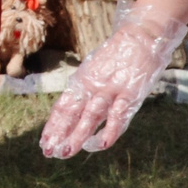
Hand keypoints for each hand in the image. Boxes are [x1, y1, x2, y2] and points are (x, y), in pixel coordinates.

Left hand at [40, 2, 186, 157]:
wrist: (141, 35)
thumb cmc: (119, 54)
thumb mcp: (97, 69)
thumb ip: (88, 87)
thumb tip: (76, 106)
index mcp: (83, 80)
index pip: (64, 106)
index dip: (54, 125)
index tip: (45, 142)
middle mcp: (92, 86)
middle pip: (72, 113)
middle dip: (60, 134)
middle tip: (49, 152)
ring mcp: (110, 89)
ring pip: (90, 116)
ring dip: (78, 135)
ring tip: (66, 151)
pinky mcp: (130, 92)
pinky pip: (118, 115)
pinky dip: (110, 130)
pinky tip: (102, 144)